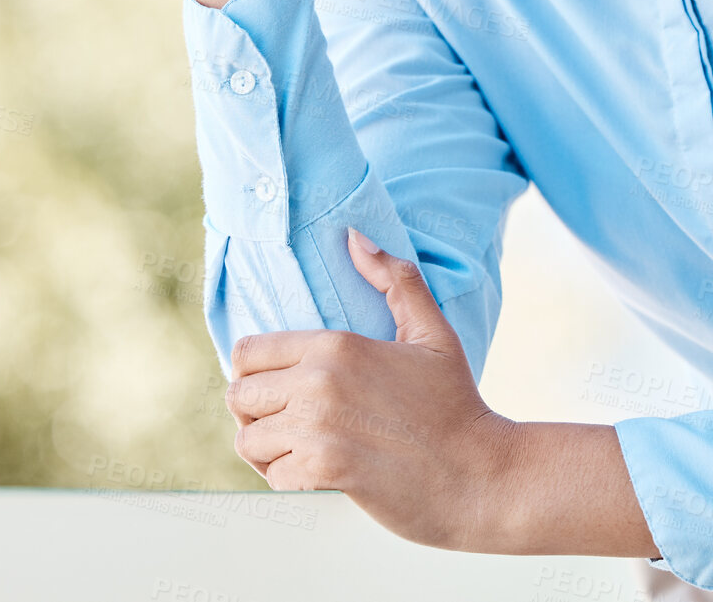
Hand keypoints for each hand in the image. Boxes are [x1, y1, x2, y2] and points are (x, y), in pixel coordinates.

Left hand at [225, 229, 517, 552]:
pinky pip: (270, 476)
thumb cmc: (453, 401)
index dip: (255, 367)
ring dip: (268, 445)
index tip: (276, 379)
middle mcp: (317, 384)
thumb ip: (395, 280)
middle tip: (286, 413)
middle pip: (238, 396)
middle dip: (256, 407)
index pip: (248, 352)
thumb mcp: (432, 332)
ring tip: (297, 441)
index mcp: (336, 345)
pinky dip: (286, 476)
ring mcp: (315, 431)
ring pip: (248, 440)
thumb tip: (356, 236)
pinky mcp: (319, 474)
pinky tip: (313, 468)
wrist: (474, 470)